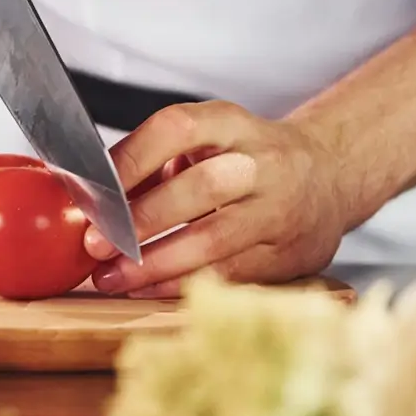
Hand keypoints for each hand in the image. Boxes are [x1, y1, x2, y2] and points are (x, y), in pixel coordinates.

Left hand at [84, 103, 352, 297]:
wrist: (327, 177)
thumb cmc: (247, 159)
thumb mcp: (209, 141)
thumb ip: (157, 163)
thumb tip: (89, 197)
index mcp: (232, 124)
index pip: (177, 129)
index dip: (133, 157)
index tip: (94, 188)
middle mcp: (262, 162)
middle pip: (201, 187)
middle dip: (142, 219)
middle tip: (95, 243)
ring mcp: (280, 210)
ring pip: (215, 240)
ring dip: (155, 264)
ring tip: (113, 277)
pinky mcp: (289, 255)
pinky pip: (229, 274)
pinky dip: (181, 285)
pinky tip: (148, 290)